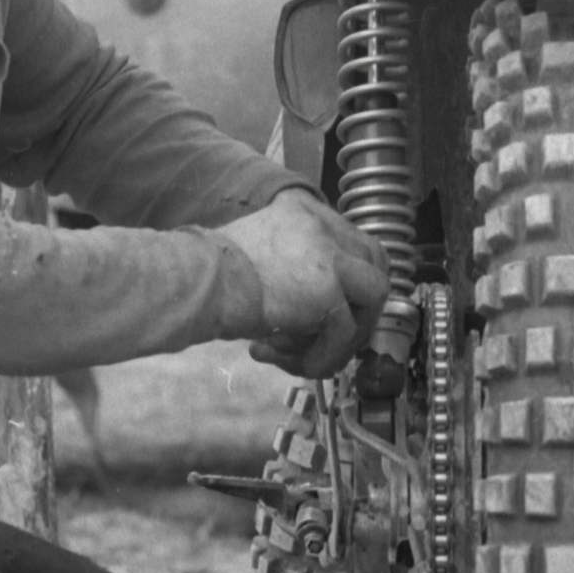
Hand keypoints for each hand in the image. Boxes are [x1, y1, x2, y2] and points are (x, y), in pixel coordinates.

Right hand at [218, 189, 390, 377]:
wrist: (197, 284)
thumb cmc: (212, 277)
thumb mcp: (259, 257)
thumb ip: (294, 270)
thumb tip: (318, 315)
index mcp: (305, 211)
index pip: (353, 241)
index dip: (352, 280)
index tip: (330, 312)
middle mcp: (323, 226)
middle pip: (376, 263)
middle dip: (364, 304)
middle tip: (336, 337)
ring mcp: (330, 256)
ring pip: (373, 298)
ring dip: (345, 336)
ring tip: (303, 356)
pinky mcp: (329, 291)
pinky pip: (344, 334)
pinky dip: (322, 357)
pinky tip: (284, 361)